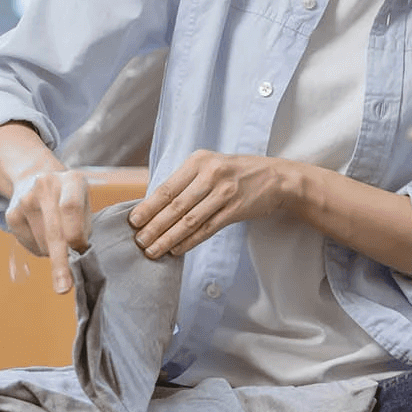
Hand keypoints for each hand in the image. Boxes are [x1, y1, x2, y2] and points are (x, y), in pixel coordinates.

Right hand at [6, 166, 92, 295]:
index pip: (71, 207)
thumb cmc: (70, 198)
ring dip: (53, 253)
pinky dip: (39, 249)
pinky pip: (28, 244)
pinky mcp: (11, 213)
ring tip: (59, 242)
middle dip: (60, 262)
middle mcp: (46, 186)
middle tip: (64, 287)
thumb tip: (80, 257)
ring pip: (41, 242)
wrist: (35, 177)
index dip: (75, 232)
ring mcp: (25, 199)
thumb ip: (84, 226)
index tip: (81, 250)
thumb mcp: (84, 201)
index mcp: (72, 180)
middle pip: (53, 230)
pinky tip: (43, 236)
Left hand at [130, 150, 291, 258]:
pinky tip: (177, 250)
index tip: (133, 222)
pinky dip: (190, 241)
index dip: (148, 207)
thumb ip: (187, 181)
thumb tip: (155, 206)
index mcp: (199, 160)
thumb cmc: (238, 172)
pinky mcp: (236, 208)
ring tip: (153, 250)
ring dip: (168, 238)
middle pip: (175, 206)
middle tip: (139, 242)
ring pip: (189, 220)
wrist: (277, 177)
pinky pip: (207, 228)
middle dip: (154, 226)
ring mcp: (225, 192)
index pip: (167, 187)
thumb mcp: (211, 165)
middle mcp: (211, 174)